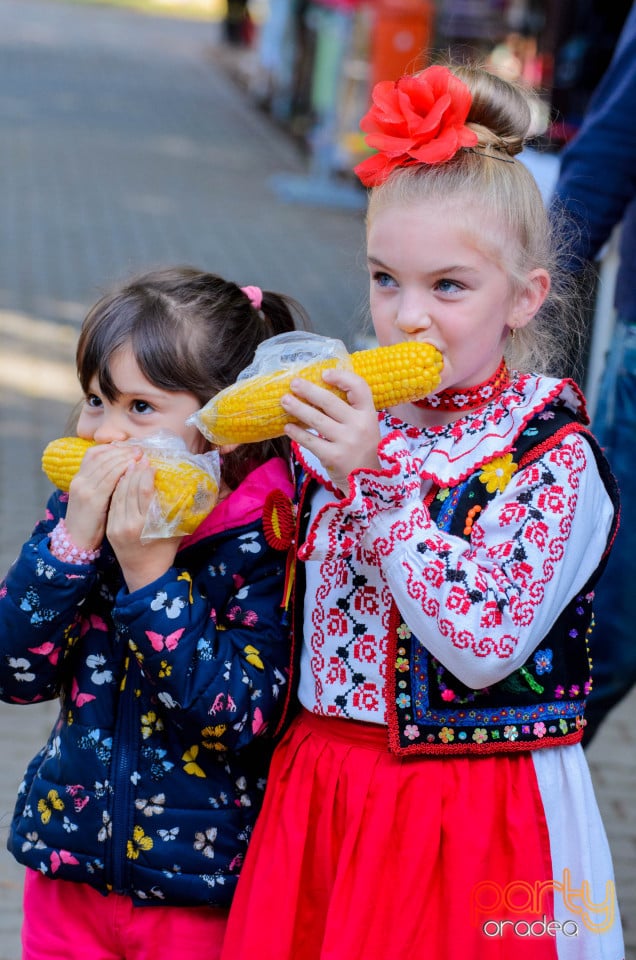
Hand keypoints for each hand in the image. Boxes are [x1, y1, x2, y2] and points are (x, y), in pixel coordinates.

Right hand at [65, 441, 142, 551]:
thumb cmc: (89, 521)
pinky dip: (122, 470)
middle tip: (139, 449)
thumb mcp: (93, 498)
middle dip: (121, 450)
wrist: (76, 542)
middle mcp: (80, 480)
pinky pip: (110, 479)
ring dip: (124, 458)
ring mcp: (85, 489)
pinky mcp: (93, 500)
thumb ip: (103, 484)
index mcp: (79, 478)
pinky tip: (133, 468)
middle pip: (102, 457)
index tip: (128, 446)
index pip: (93, 453)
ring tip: (139, 455)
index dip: (111, 448)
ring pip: (106, 465)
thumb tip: (124, 471)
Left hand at [107, 457, 181, 591]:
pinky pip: (113, 503)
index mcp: (147, 524)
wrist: (144, 573)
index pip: (144, 491)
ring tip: (131, 465)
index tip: (152, 464)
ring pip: (119, 494)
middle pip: (130, 489)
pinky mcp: (110, 528)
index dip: (147, 474)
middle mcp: (129, 524)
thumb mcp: (177, 530)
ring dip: (125, 477)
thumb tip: (194, 487)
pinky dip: (117, 489)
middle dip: (135, 471)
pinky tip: (122, 480)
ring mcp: (117, 526)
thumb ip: (180, 510)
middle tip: (141, 459)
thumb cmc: (165, 550)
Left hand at [281, 368, 381, 490]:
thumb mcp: (365, 428)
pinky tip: (288, 427)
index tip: (324, 374)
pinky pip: (310, 440)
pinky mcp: (333, 456)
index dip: (341, 377)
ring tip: (284, 401)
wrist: (370, 485)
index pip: (359, 387)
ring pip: (317, 419)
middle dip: (309, 390)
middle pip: (330, 401)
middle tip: (294, 384)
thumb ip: (350, 412)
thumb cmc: (363, 451)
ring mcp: (347, 441)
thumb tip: (319, 392)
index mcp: (369, 414)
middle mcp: (360, 425)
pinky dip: (297, 433)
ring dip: (298, 408)